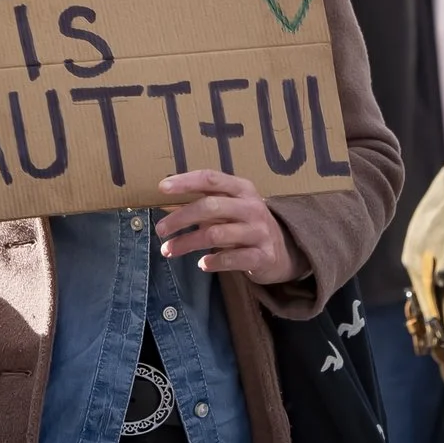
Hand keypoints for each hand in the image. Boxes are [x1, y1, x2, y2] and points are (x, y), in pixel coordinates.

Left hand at [155, 171, 303, 286]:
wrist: (284, 251)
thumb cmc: (246, 224)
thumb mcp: (231, 207)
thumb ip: (205, 203)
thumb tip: (165, 203)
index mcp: (242, 188)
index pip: (211, 178)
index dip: (186, 181)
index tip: (162, 188)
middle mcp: (252, 207)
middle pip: (210, 206)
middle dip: (180, 218)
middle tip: (159, 230)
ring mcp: (259, 231)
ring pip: (216, 234)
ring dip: (187, 243)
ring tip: (168, 250)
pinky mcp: (262, 256)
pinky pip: (232, 259)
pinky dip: (213, 262)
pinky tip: (202, 264)